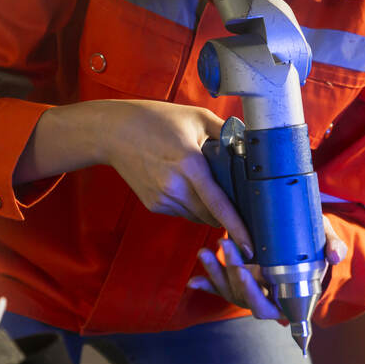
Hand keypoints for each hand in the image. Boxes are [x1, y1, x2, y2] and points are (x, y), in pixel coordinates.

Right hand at [99, 100, 251, 252]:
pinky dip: (190, 204)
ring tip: (200, 180)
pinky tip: (182, 182)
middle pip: (211, 215)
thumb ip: (226, 131)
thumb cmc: (155, 119)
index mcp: (190, 164)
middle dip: (225, 212)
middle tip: (232, 195)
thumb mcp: (196, 117)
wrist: (114, 132)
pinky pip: (182, 212)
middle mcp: (175, 186)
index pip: (219, 205)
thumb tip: (249, 143)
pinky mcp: (154, 205)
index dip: (237, 227)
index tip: (250, 247)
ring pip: (197, 216)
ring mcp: (162, 198)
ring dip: (206, 207)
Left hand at [187, 219, 348, 320]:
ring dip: (215, 272)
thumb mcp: (325, 237)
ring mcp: (251, 289)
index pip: (268, 305)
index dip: (254, 293)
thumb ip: (333, 245)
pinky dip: (206, 284)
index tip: (247, 271)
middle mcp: (267, 295)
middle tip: (226, 244)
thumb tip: (336, 255)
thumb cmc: (314, 240)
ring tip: (205, 251)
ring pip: (229, 290)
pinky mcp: (238, 280)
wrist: (304, 236)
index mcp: (288, 294)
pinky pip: (219, 288)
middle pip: (243, 296)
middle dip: (231, 272)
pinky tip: (193, 280)